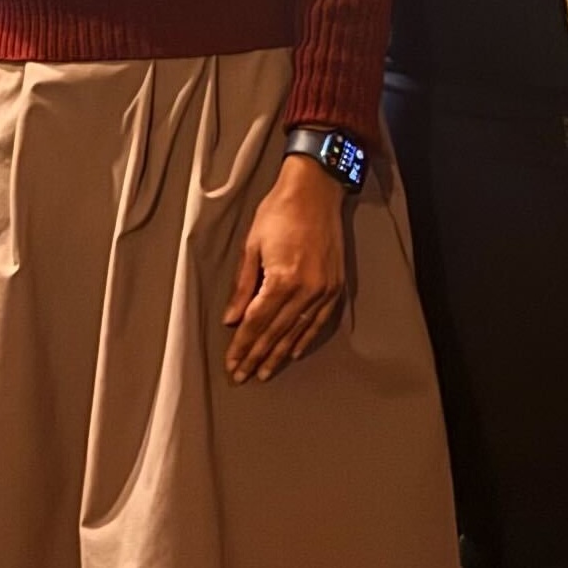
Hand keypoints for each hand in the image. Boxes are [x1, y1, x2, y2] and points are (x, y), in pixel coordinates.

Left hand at [226, 157, 352, 381]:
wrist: (315, 192)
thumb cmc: (278, 212)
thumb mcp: (252, 246)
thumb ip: (243, 287)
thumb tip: (232, 320)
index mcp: (282, 280)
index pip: (257, 322)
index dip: (243, 346)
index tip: (232, 364)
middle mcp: (306, 290)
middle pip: (276, 332)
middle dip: (257, 356)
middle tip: (243, 376)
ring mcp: (324, 290)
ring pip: (298, 331)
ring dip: (280, 353)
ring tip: (264, 372)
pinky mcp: (335, 287)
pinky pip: (319, 321)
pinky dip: (305, 339)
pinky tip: (293, 352)